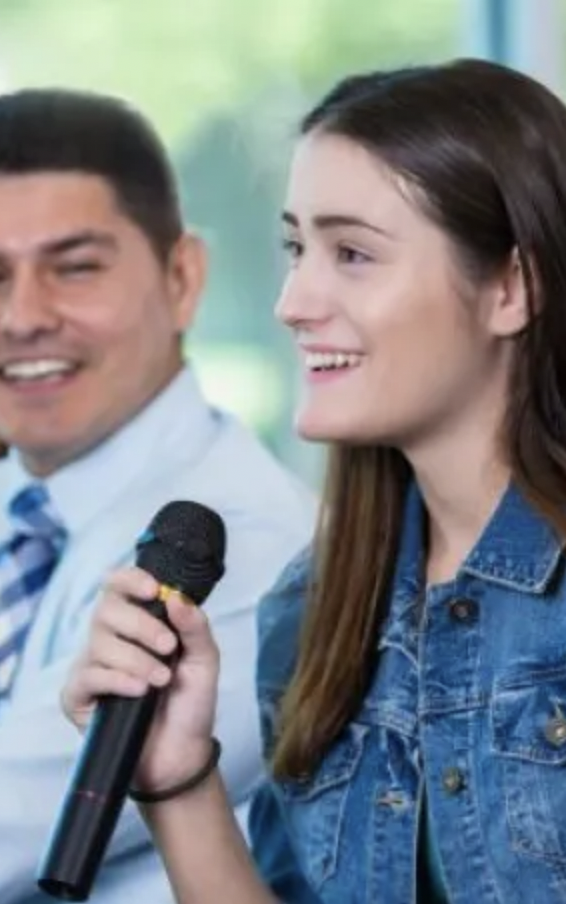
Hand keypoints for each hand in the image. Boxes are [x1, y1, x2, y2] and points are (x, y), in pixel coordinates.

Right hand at [62, 567, 219, 790]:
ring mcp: (91, 666)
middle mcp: (110, 639)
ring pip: (99, 643)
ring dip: (137, 660)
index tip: (153, 590)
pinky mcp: (78, 697)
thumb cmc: (189, 703)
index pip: (118, 585)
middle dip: (142, 626)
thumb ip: (194, 626)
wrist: (181, 753)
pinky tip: (139, 691)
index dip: (130, 580)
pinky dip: (117, 679)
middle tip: (168, 647)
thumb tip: (175, 596)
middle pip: (107, 610)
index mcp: (137, 622)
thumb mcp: (204, 660)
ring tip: (161, 680)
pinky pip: (88, 676)